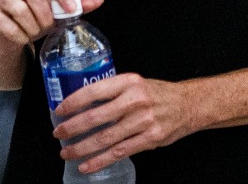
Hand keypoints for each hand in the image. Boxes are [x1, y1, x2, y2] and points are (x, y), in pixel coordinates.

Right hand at [0, 0, 103, 56]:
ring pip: (21, 11)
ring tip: (32, 33)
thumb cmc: (34, 20)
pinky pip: (7, 24)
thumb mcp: (57, 12)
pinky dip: (18, 36)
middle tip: (46, 27)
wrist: (7, 38)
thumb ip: (77, 4)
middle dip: (45, 17)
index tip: (71, 10)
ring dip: (31, 28)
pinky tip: (20, 38)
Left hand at [52, 73, 196, 174]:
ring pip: (105, 138)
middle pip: (96, 117)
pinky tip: (87, 165)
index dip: (74, 102)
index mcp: (129, 82)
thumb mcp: (135, 83)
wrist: (188, 105)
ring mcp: (143, 121)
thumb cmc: (158, 94)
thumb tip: (82, 103)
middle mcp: (135, 100)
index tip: (60, 111)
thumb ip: (113, 91)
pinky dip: (100, 161)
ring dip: (82, 148)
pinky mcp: (150, 139)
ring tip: (67, 152)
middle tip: (58, 133)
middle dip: (73, 127)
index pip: (94, 90)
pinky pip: (119, 152)